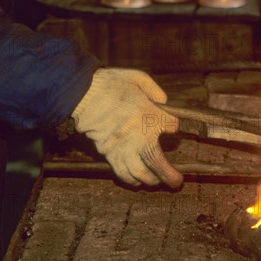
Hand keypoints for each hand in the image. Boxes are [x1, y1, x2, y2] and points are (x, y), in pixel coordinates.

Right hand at [72, 68, 181, 186]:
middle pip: (158, 162)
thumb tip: (163, 102)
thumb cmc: (111, 84)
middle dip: (169, 175)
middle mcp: (140, 136)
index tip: (171, 126)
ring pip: (140, 174)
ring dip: (151, 181)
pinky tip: (137, 181)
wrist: (83, 93)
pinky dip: (131, 180)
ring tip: (157, 181)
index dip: (174, 126)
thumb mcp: (139, 79)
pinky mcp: (109, 154)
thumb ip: (155, 91)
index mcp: (150, 115)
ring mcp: (124, 147)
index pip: (172, 126)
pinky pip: (122, 173)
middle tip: (176, 181)